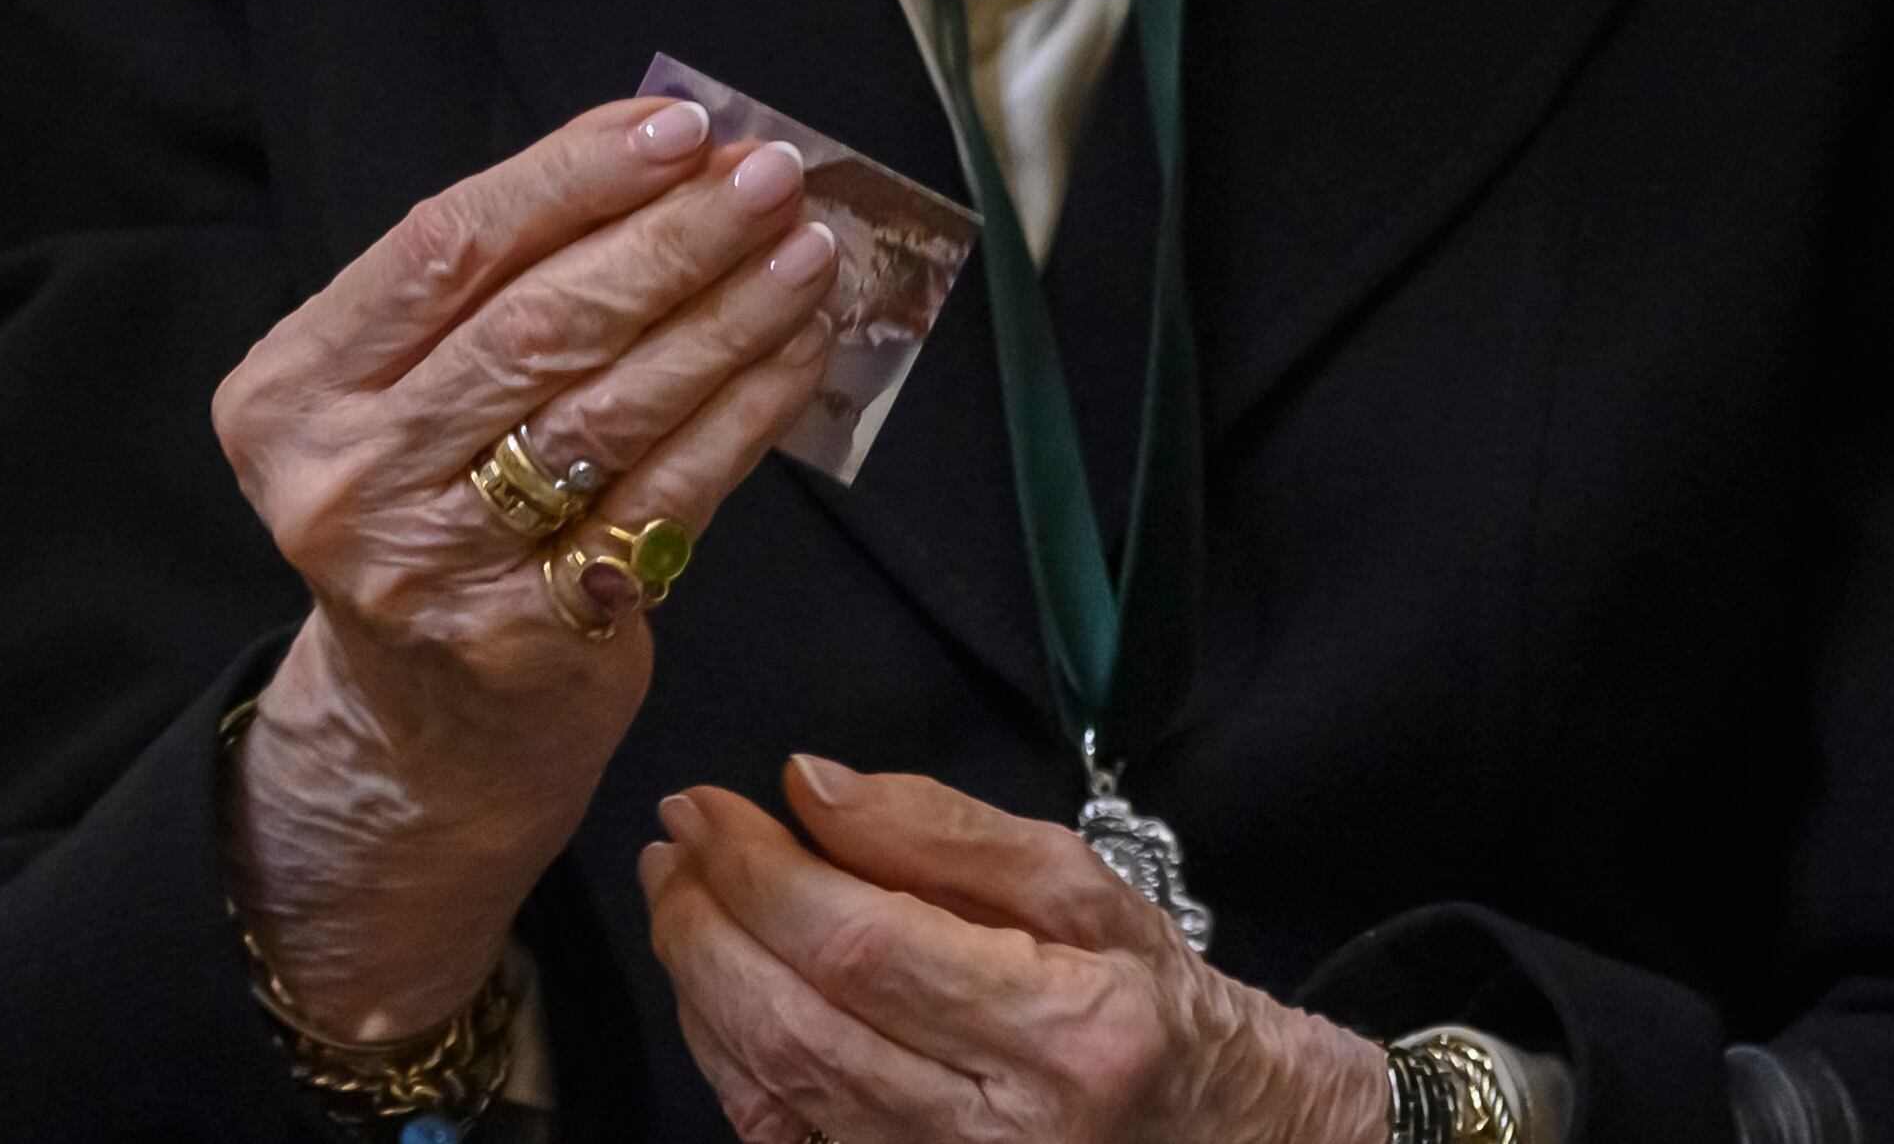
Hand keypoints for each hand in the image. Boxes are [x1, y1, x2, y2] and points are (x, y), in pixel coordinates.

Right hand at [214, 96, 842, 1038]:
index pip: (441, 247)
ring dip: (725, 316)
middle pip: (530, 325)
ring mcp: (432, 569)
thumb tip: (671, 155)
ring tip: (807, 250)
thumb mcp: (405, 392)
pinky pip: (664, 497)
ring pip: (606, 408)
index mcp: (289, 390)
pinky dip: (745, 413)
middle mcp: (342, 479)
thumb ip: (499, 287)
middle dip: (668, 236)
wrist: (424, 730)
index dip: (569, 174)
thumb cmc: (433, 509)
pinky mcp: (530, 637)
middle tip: (769, 177)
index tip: (679, 123)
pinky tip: (798, 353)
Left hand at [640, 760, 1388, 1143]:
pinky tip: (713, 984)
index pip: (859, 943)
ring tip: (678, 891)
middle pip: (796, 1024)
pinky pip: (780, 1136)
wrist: (1219, 1135)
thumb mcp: (1078, 884)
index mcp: (1063, 1032)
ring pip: (773, 1086)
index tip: (709, 804)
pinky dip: (723, 1053)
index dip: (760, 870)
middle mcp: (999, 1133)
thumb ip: (938, 829)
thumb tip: (804, 785)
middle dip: (705, 922)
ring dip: (699, 979)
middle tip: (674, 840)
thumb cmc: (1150, 999)